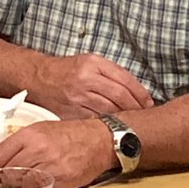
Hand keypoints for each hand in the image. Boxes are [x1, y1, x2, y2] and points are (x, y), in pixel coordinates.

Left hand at [0, 118, 116, 187]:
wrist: (97, 139)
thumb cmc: (70, 134)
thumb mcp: (41, 129)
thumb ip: (22, 142)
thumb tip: (4, 158)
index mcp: (29, 134)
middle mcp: (38, 149)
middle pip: (8, 172)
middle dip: (2, 181)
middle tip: (0, 184)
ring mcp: (50, 165)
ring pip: (22, 184)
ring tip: (17, 187)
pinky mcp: (61, 179)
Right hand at [31, 53, 153, 118]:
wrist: (40, 78)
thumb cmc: (68, 70)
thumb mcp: (89, 61)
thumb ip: (110, 72)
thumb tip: (135, 90)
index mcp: (93, 64)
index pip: (124, 79)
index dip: (140, 93)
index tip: (148, 102)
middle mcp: (85, 79)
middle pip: (119, 96)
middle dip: (135, 107)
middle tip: (145, 115)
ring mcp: (77, 97)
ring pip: (108, 110)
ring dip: (123, 117)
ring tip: (132, 122)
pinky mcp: (70, 112)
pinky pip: (93, 120)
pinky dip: (106, 124)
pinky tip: (113, 127)